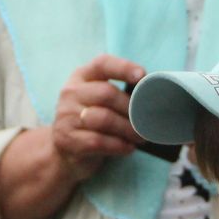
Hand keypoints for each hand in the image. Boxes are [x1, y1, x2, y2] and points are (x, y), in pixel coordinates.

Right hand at [51, 53, 146, 180]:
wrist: (65, 153)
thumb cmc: (93, 123)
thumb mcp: (99, 101)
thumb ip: (119, 94)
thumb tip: (153, 96)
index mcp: (82, 77)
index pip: (102, 64)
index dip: (123, 67)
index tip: (142, 75)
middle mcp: (71, 93)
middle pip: (106, 93)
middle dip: (131, 109)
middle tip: (147, 122)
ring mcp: (66, 117)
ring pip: (103, 118)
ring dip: (127, 129)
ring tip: (140, 137)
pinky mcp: (68, 140)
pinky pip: (98, 141)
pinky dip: (119, 145)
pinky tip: (128, 148)